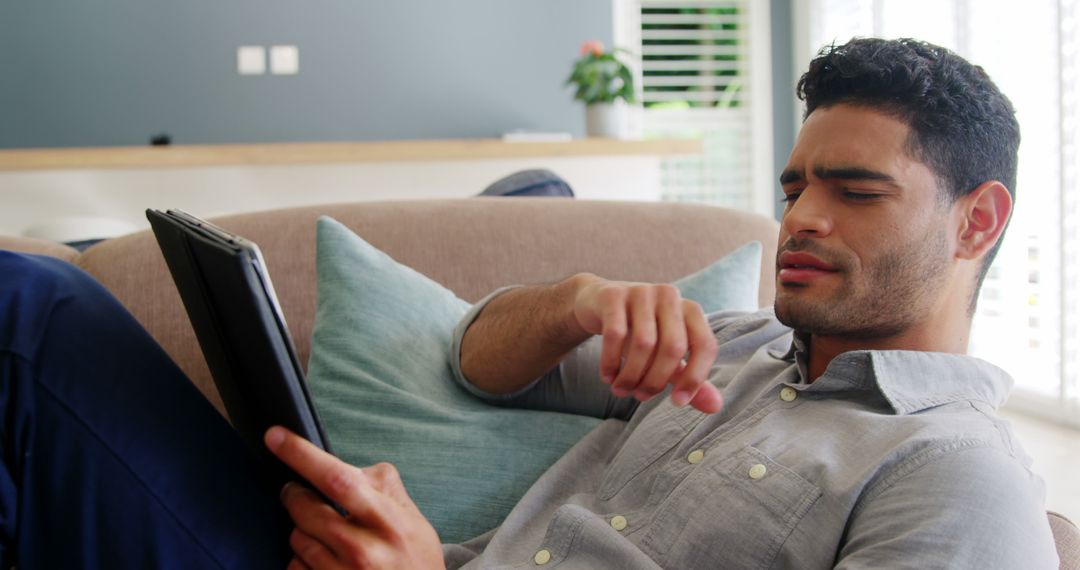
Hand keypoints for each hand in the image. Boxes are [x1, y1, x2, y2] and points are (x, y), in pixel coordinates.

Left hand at [265, 427, 443, 569]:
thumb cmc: (414, 557)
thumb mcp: (411, 517)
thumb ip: (382, 487)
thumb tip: (342, 463)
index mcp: (388, 520)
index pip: (338, 480)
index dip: (303, 456)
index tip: (275, 436)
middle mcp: (364, 550)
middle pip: (306, 511)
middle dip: (294, 495)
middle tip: (297, 492)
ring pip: (297, 540)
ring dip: (302, 531)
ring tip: (325, 535)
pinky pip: (294, 568)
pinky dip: (301, 559)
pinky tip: (323, 560)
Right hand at [572, 276, 722, 412]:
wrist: (599, 303)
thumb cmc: (640, 331)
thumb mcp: (667, 354)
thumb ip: (689, 377)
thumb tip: (715, 407)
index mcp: (691, 310)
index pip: (705, 345)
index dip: (695, 377)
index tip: (678, 402)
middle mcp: (670, 297)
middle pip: (673, 347)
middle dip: (656, 380)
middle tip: (640, 396)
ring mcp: (641, 292)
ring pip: (644, 343)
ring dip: (631, 375)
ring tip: (622, 390)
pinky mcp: (614, 295)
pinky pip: (615, 334)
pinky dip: (611, 362)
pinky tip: (608, 376)